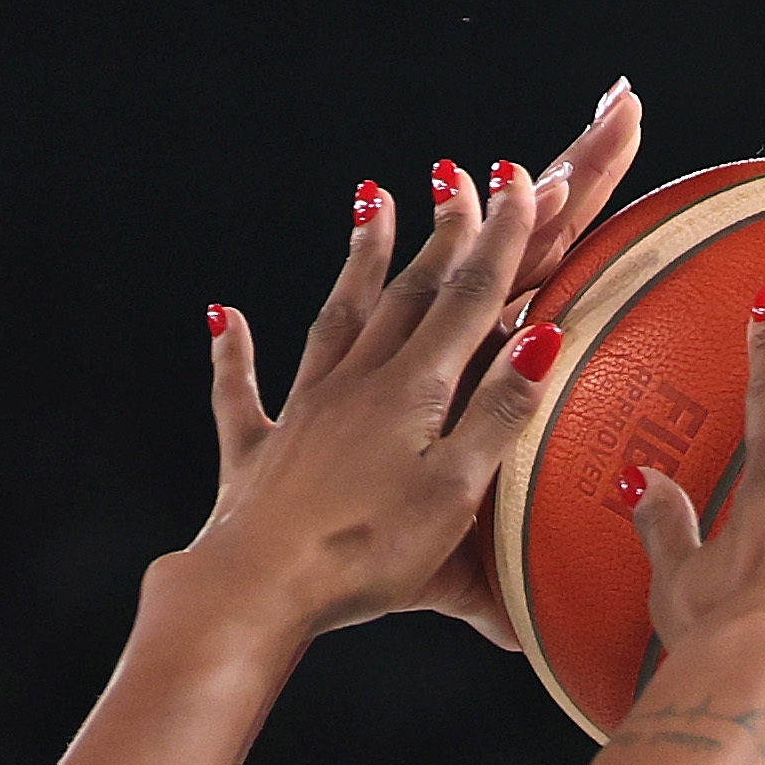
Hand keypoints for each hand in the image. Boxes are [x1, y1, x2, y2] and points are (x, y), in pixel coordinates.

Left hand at [179, 113, 619, 646]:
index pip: (468, 299)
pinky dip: (234, 354)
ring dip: (358, 260)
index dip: (500, 238)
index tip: (522, 181)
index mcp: (414, 392)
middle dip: (444, 233)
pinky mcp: (259, 455)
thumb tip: (542, 339)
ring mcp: (303, 412)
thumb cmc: (365, 552)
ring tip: (371, 201)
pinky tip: (223, 318)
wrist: (259, 588)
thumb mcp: (453, 490)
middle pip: (409, 292)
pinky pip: (242, 393)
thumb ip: (498, 415)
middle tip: (461, 176)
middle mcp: (357, 384)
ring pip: (337, 318)